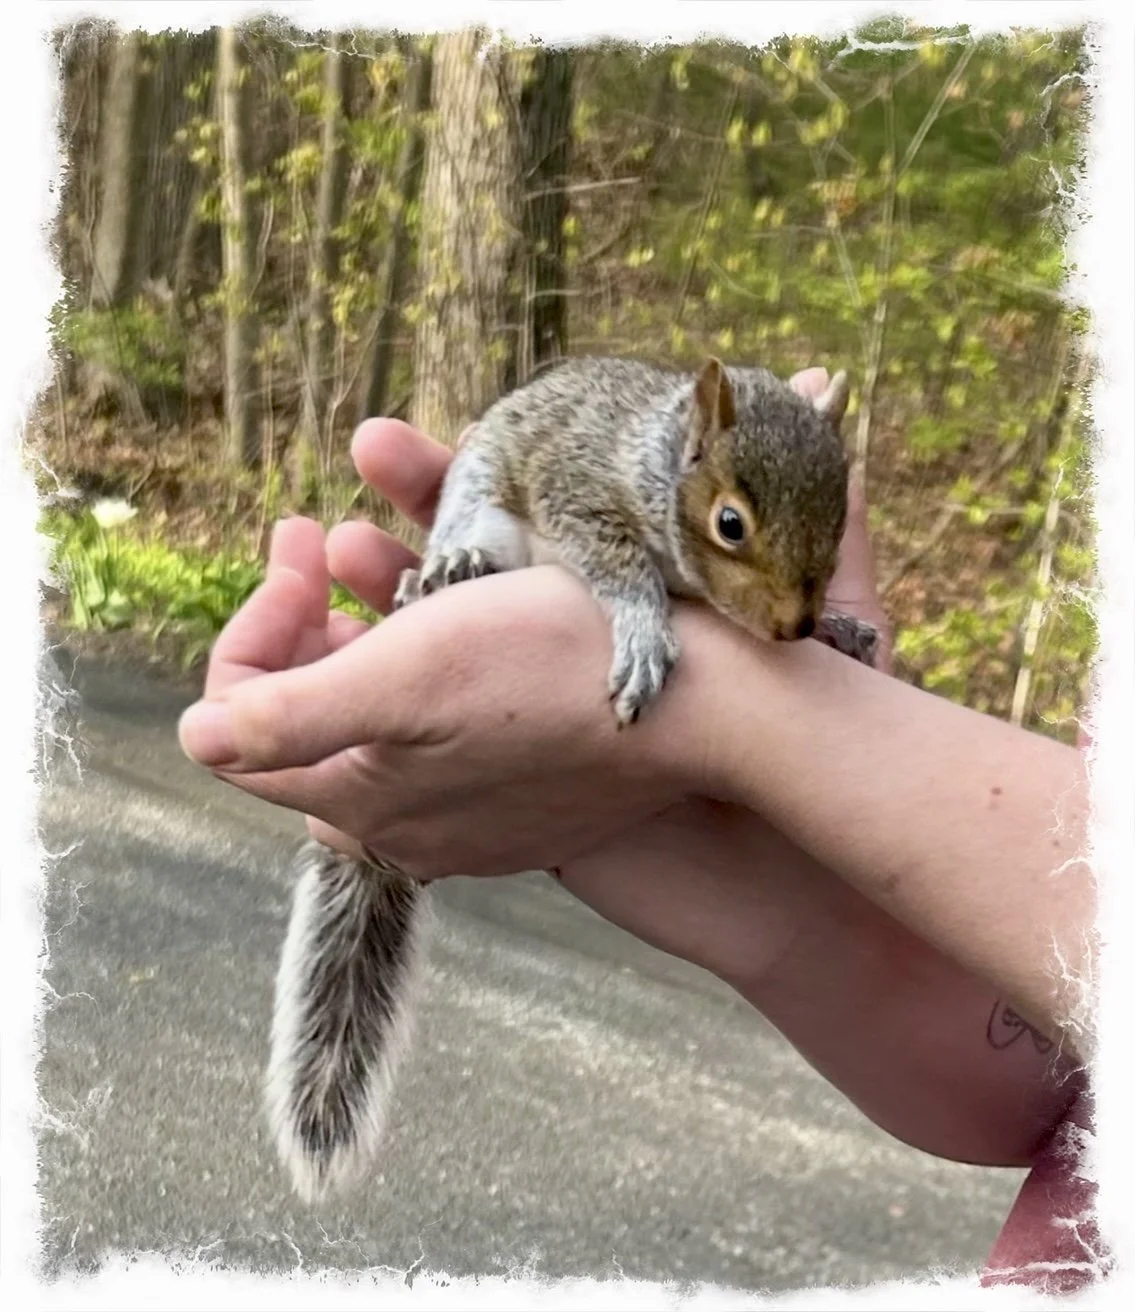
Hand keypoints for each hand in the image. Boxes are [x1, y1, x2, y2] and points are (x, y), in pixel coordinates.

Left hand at [178, 511, 702, 882]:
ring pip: (381, 719)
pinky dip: (430, 667)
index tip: (299, 555)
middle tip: (319, 540)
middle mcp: (412, 824)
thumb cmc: (553, 672)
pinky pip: (448, 730)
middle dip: (301, 626)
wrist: (703, 700)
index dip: (248, 635)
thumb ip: (283, 719)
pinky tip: (459, 618)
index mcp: (364, 801)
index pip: (241, 731)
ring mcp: (477, 816)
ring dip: (364, 631)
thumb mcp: (404, 680)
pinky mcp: (531, 792)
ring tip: (375, 552)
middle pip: (312, 723)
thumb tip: (194, 740)